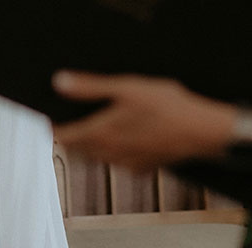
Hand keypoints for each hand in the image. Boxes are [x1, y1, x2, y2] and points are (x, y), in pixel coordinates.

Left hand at [51, 71, 230, 170]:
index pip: (63, 136)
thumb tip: (60, 83)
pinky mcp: (142, 167)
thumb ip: (90, 87)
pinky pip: (118, 162)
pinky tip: (124, 136)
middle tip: (69, 118)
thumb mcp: (125, 87)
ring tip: (95, 125)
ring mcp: (126, 163)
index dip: (53, 125)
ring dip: (90, 144)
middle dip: (70, 135)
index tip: (50, 115)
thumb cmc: (166, 107)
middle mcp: (110, 154)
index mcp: (101, 134)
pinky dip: (113, 150)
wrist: (201, 130)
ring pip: (96, 157)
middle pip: (77, 149)